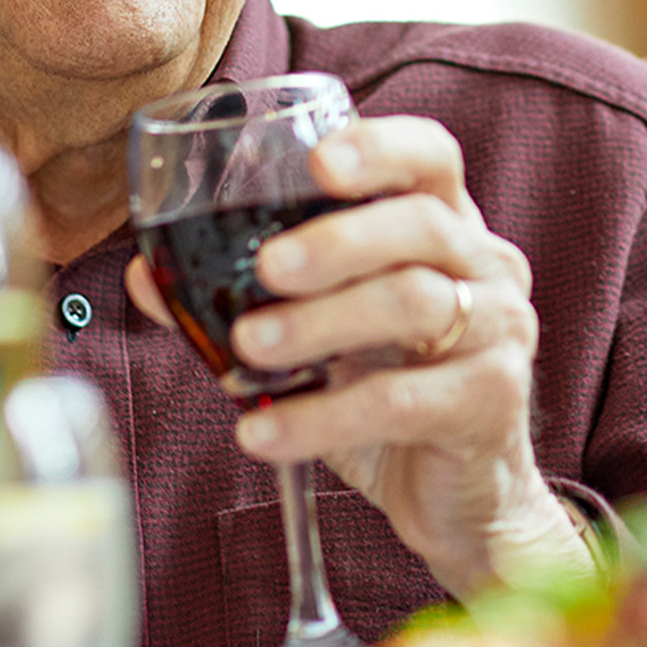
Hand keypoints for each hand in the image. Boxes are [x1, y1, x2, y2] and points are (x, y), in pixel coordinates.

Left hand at [123, 115, 589, 597]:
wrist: (461, 498)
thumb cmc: (390, 393)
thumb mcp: (324, 337)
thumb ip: (248, 299)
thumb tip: (147, 275)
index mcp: (448, 228)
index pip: (432, 156)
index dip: (379, 147)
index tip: (317, 163)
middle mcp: (488, 267)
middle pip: (421, 224)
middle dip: (336, 240)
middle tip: (264, 269)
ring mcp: (500, 334)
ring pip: (413, 305)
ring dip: (319, 325)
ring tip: (248, 349)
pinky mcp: (491, 405)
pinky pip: (400, 402)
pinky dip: (321, 418)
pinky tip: (263, 432)